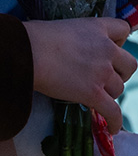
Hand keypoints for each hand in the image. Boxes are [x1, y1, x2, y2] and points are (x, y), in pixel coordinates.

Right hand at [24, 17, 135, 133]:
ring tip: (94, 96)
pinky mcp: (94, 93)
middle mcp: (106, 49)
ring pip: (119, 89)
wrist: (28, 52)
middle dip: (119, 72)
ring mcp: (102, 72)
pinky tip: (112, 128)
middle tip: (104, 77)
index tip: (108, 49)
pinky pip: (113, 112)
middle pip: (129, 64)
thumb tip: (74, 51)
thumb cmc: (35, 36)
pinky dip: (114, 121)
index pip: (123, 30)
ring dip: (109, 93)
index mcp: (97, 27)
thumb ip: (79, 38)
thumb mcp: (64, 27)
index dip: (118, 41)